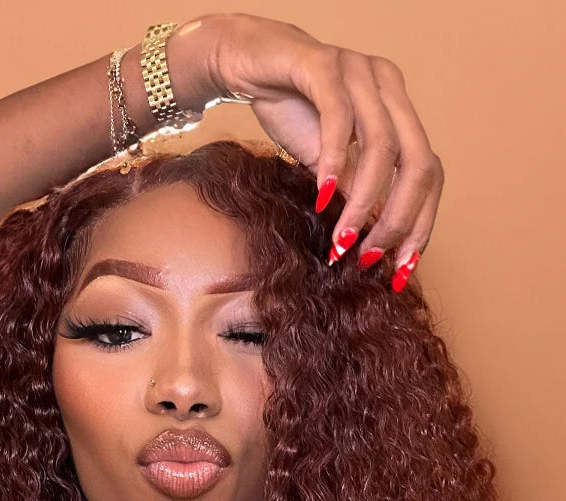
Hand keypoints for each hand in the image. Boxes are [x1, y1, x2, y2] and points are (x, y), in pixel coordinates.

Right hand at [197, 13, 443, 286]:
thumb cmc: (288, 110)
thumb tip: (373, 242)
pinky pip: (338, 116)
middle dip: (399, 218)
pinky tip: (321, 196)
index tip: (402, 267)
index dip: (421, 222)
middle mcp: (387, 86)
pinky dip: (333, 161)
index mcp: (398, 109)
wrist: (244, 62)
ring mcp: (359, 71)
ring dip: (364, 201)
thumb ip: (353, 192)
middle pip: (419, 161)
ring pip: (382, 144)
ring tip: (343, 239)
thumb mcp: (326, 163)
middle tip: (370, 256)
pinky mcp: (323, 63)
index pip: (428, 172)